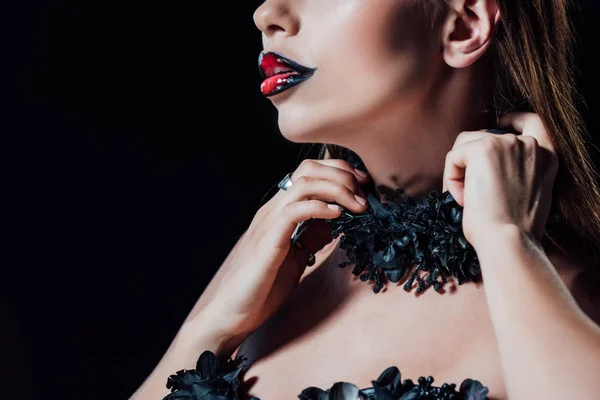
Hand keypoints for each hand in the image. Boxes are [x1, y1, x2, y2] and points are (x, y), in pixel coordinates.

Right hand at [196, 158, 369, 345]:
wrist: (230, 314)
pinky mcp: (267, 242)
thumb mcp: (295, 258)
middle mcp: (272, 211)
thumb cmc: (261, 289)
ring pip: (303, 184)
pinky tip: (337, 215)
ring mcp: (268, 224)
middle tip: (365, 193)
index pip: (309, 173)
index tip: (363, 186)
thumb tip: (333, 224)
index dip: (340, 172)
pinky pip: (293, 212)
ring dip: (338, 189)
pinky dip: (319, 207)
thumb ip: (310, 238)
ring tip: (358, 205)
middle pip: (309, 169)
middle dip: (343, 174)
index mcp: (279, 212)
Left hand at [442, 112, 558, 248]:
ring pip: (465, 145)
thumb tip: (489, 166)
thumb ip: (519, 171)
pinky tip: (463, 199)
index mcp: (547, 156)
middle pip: (485, 136)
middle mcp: (529, 145)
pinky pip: (453, 157)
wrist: (509, 240)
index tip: (500, 122)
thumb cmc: (514, 229)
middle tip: (472, 196)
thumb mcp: (529, 192)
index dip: (514, 118)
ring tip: (467, 200)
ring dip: (459, 173)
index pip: (533, 122)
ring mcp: (507, 143)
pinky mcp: (483, 149)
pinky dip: (450, 179)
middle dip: (471, 163)